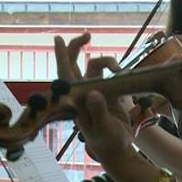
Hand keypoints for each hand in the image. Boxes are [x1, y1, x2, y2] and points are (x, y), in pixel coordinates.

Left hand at [54, 34, 132, 163]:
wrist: (118, 146)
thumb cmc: (107, 140)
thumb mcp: (103, 128)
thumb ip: (98, 111)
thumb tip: (93, 92)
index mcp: (77, 100)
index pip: (65, 74)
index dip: (61, 56)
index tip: (59, 38)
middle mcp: (83, 92)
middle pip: (74, 63)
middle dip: (77, 47)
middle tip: (88, 35)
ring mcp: (95, 90)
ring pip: (94, 66)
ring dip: (107, 62)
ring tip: (119, 70)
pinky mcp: (107, 91)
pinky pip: (109, 73)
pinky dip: (115, 69)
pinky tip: (122, 74)